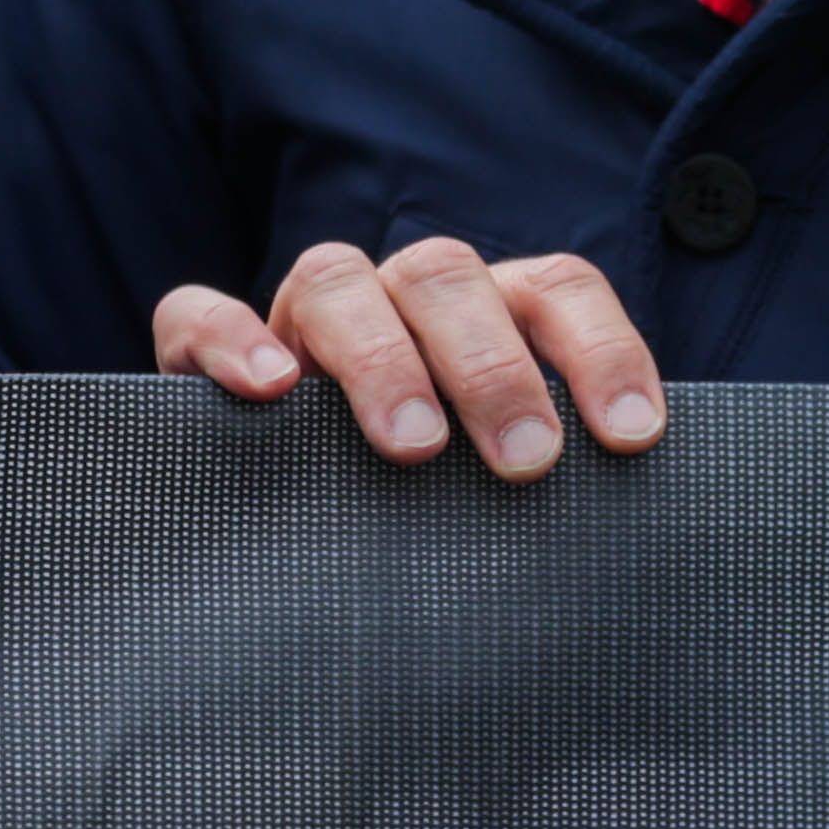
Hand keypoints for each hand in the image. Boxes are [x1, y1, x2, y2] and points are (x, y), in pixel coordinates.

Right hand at [155, 238, 665, 480]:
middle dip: (493, 367)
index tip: (632, 435)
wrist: (302, 526)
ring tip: (414, 446)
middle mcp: (401, 297)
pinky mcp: (204, 350)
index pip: (556, 288)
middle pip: (447, 277)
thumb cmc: (443, 507)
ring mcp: (304, 317)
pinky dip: (227, 337)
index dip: (601, 349)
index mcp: (490, 312)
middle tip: (527, 458)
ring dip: (382, 358)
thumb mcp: (500, 490)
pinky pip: (196, 314)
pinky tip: (267, 389)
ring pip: (335, 279)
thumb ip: (550, 489)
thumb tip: (632, 551)